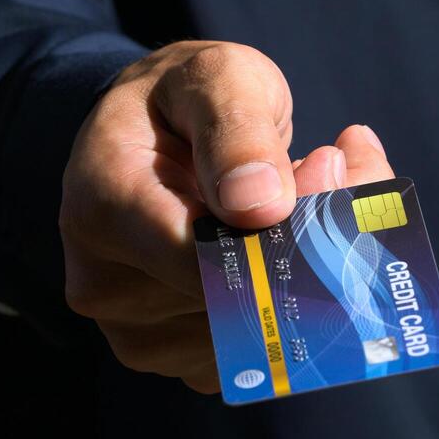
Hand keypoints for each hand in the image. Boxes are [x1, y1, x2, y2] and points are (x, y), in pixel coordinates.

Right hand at [58, 40, 394, 393]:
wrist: (157, 133)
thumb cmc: (188, 97)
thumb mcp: (217, 78)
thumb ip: (239, 130)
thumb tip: (262, 204)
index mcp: (103, 208)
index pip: (203, 258)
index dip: (284, 226)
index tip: (328, 163)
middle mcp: (105, 286)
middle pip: (239, 298)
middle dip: (310, 241)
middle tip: (336, 170)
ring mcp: (140, 334)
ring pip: (261, 331)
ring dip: (311, 269)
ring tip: (305, 197)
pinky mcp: (181, 360)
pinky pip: (263, 351)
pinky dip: (299, 300)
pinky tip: (293, 242)